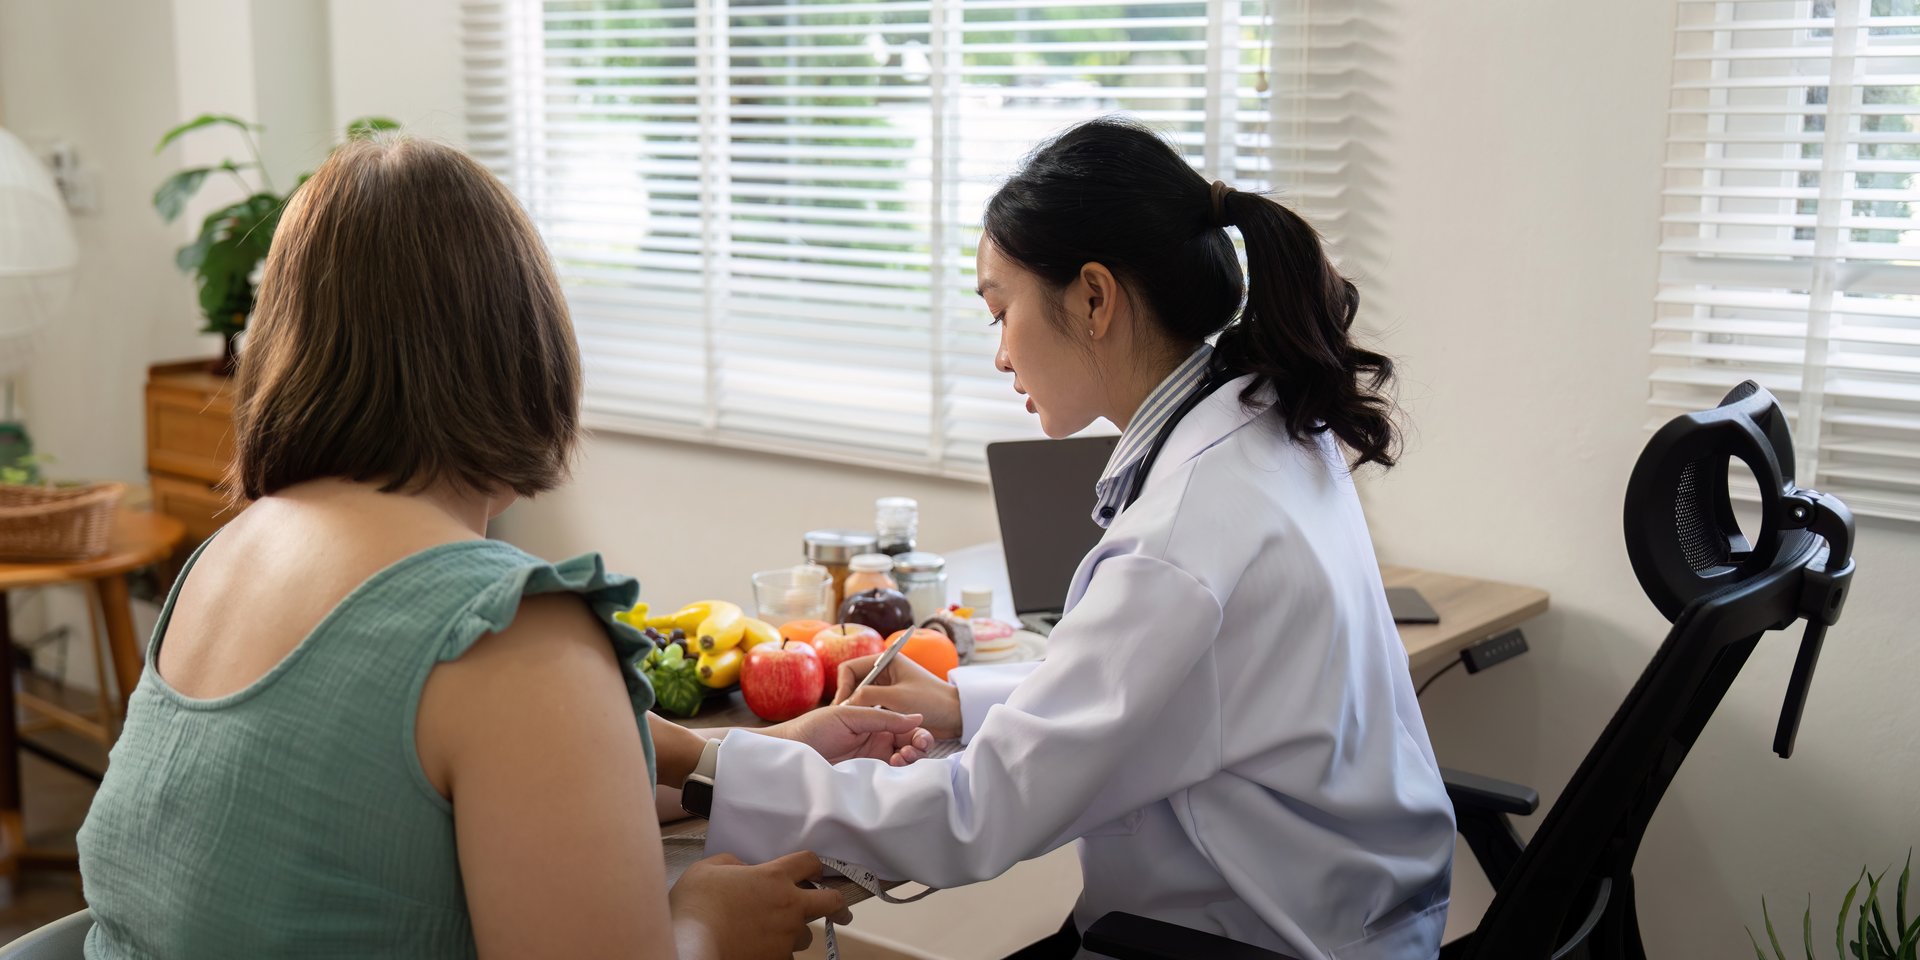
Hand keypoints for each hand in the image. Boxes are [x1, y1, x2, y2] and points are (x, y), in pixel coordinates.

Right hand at [670, 851, 851, 958]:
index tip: (814, 872)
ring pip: (805, 934)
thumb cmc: (696, 906)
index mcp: (773, 877)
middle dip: (837, 903)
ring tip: (775, 932)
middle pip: (830, 901)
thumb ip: (733, 863)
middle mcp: (788, 906)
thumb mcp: (708, 869)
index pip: (809, 862)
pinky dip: (779, 952)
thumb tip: (744, 869)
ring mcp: (785, 936)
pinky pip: (787, 956)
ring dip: (795, 932)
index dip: (813, 865)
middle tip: (839, 909)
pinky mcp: (777, 959)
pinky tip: (762, 949)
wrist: (691, 945)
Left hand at [765, 705, 935, 765]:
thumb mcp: (849, 716)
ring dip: (911, 760)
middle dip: (918, 747)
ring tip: (902, 759)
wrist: (790, 753)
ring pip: (903, 762)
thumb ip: (883, 717)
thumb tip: (917, 717)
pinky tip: (896, 770)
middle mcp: (877, 741)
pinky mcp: (866, 779)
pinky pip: (889, 778)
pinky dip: (900, 776)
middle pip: (909, 744)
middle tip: (914, 751)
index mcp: (875, 722)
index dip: (918, 732)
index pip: (906, 726)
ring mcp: (872, 761)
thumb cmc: (813, 728)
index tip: (921, 738)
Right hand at [832, 653, 962, 741]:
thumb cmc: (931, 701)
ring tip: (854, 726)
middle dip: (849, 701)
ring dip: (858, 710)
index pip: (849, 668)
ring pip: (861, 698)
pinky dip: (867, 716)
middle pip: (853, 684)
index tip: (843, 707)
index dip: (843, 687)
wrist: (955, 715)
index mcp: (886, 661)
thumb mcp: (895, 698)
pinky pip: (871, 708)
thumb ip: (868, 696)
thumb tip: (846, 704)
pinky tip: (865, 728)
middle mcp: (885, 672)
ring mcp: (888, 688)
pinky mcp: (891, 703)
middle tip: (845, 719)